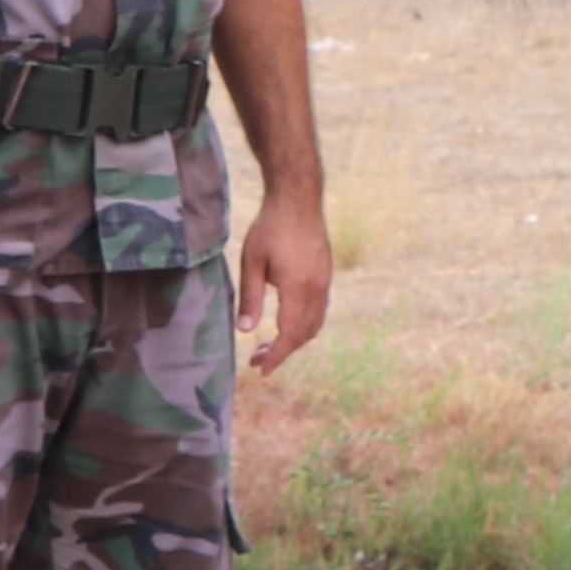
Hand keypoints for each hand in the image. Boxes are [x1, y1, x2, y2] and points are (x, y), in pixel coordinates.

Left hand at [239, 186, 334, 376]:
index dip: (277, 355)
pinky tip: (284, 324)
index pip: (290, 334)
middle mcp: (317, 289)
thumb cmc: (271, 227)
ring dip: (293, 340)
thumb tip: (245, 331)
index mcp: (298, 287)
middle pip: (304, 334)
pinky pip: (318, 311)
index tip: (261, 370)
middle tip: (256, 359)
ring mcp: (325, 282)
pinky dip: (303, 326)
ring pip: (314, 324)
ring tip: (267, 345)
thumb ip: (250, 297)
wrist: (298, 199)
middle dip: (282, 351)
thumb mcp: (252, 261)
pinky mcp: (325, 275)